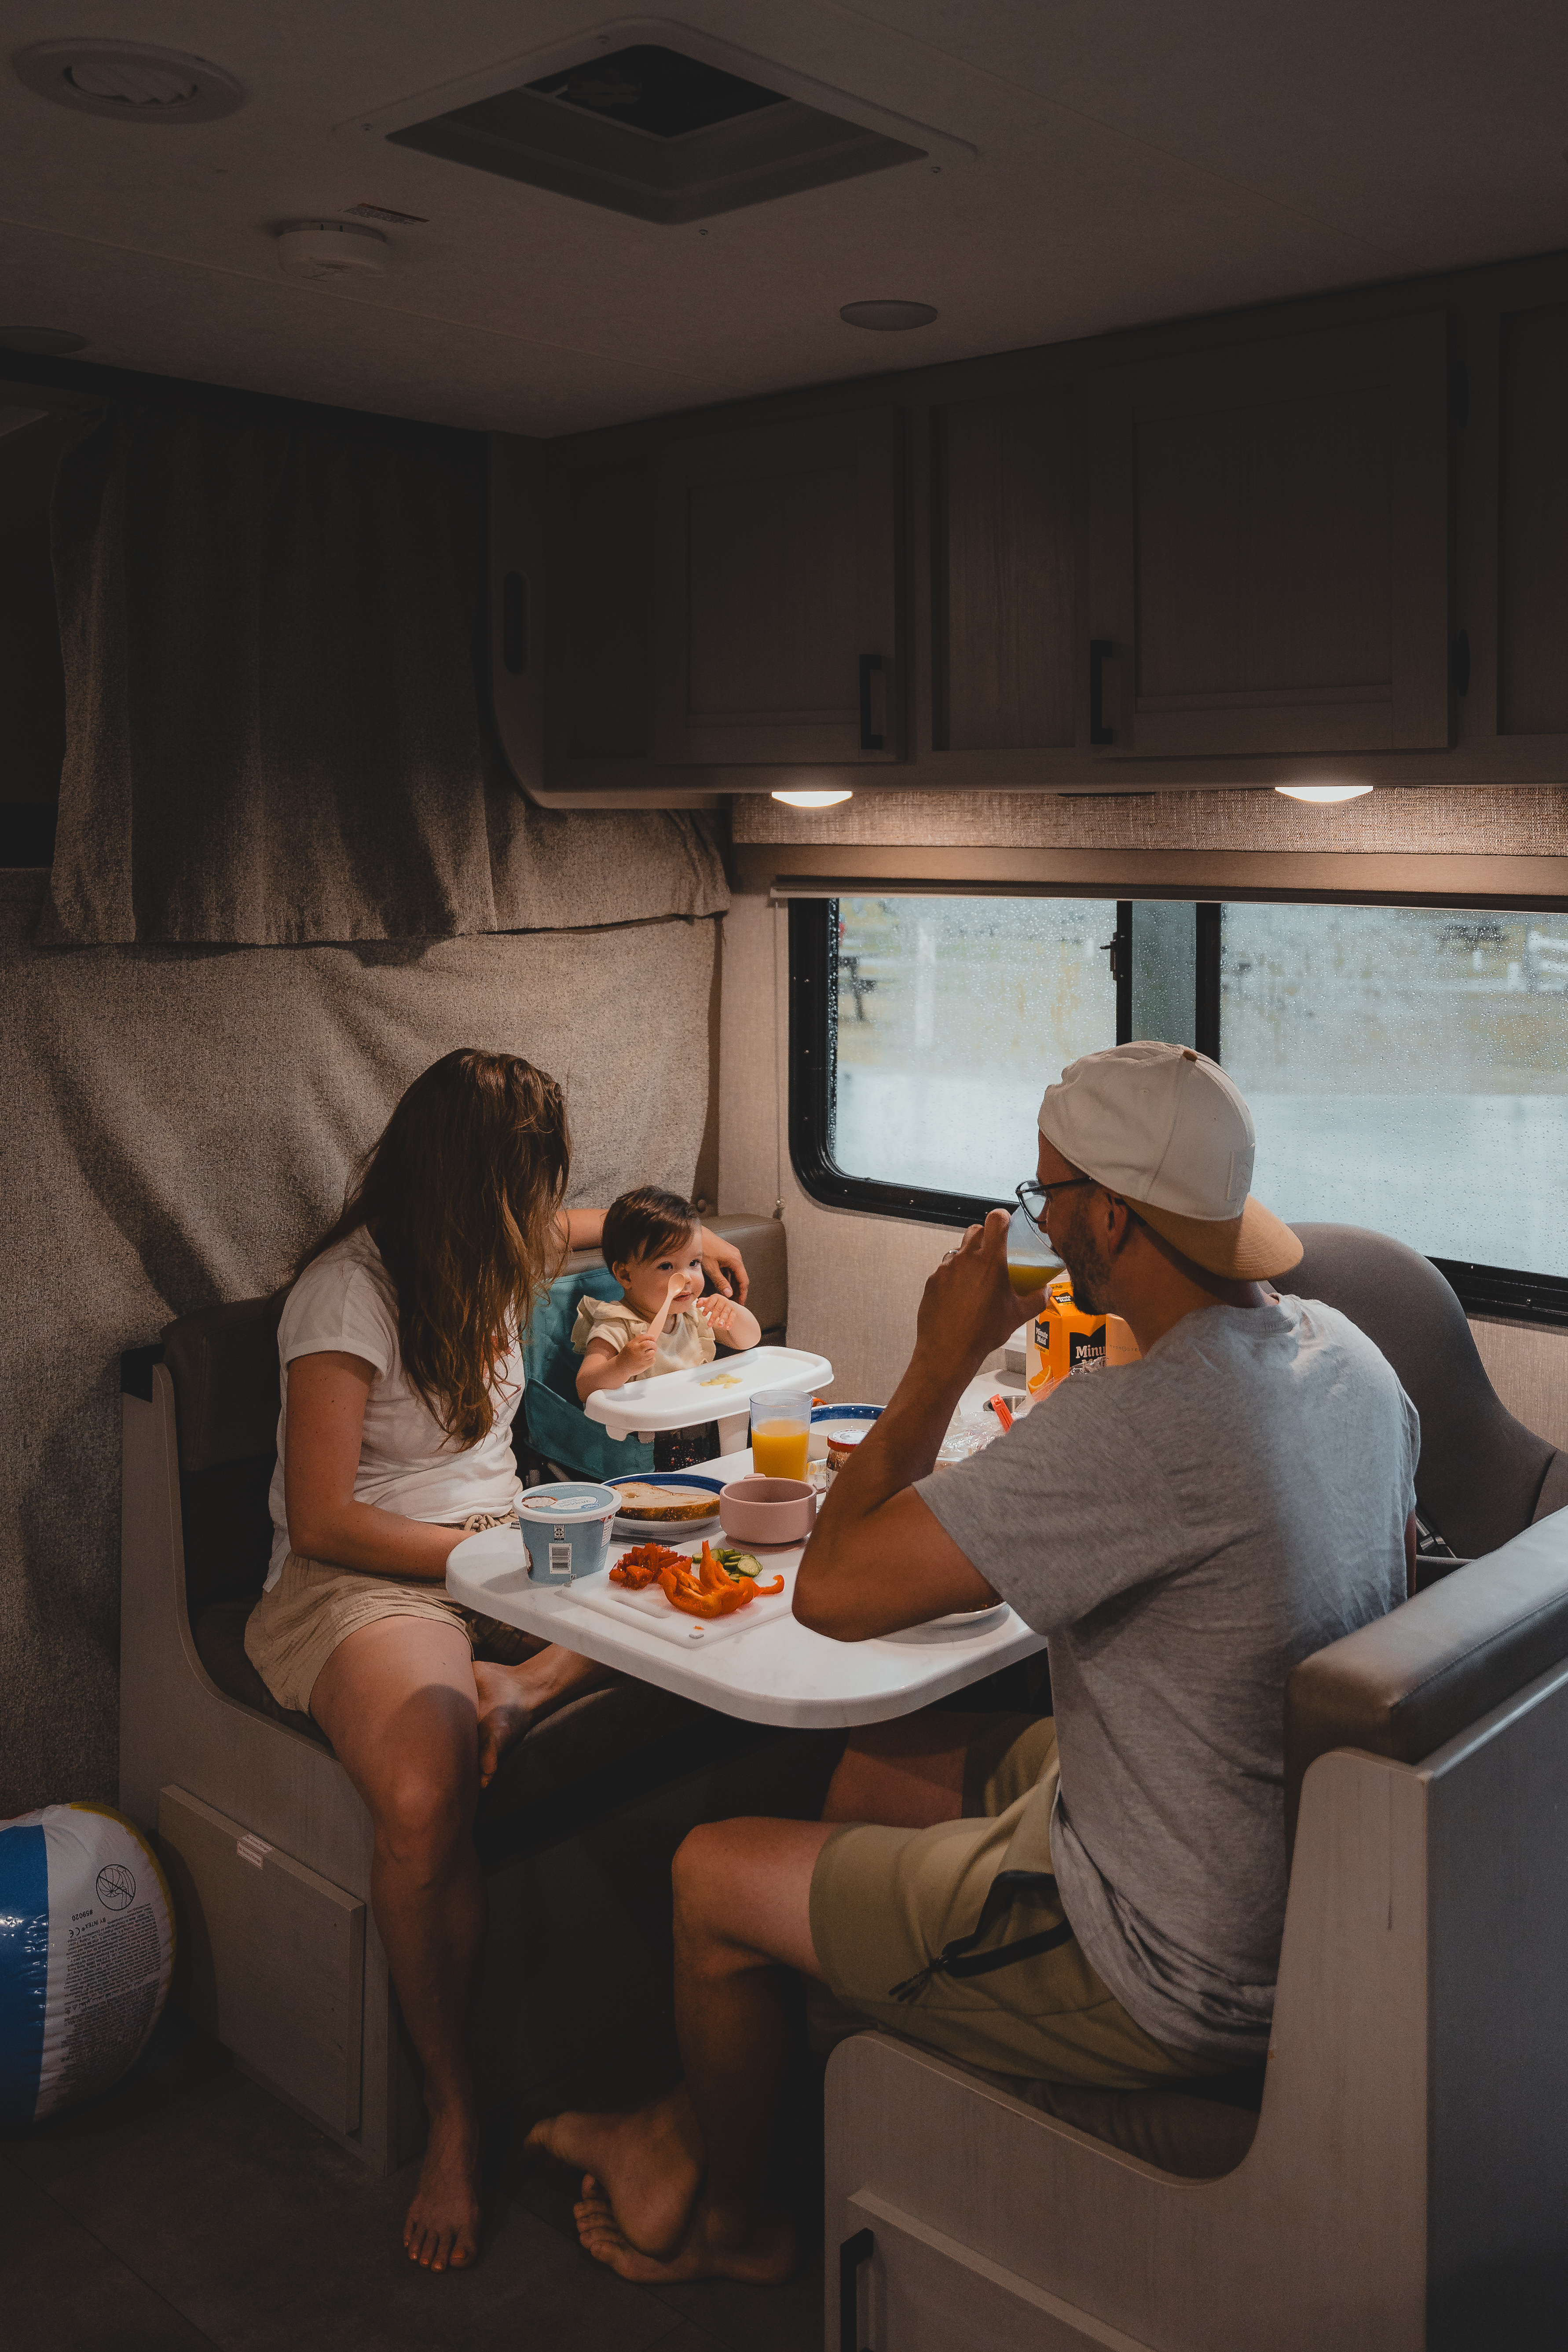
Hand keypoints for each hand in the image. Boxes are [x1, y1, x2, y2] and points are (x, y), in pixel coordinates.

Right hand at [617, 1332, 657, 1376]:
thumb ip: (639, 1341)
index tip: (653, 1338)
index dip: (650, 1336)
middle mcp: (636, 1350)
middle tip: (653, 1346)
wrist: (621, 1368)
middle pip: (650, 1344)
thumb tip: (651, 1339)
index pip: (643, 1336)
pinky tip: (646, 1360)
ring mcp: (640, 1358)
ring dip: (652, 1353)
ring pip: (652, 1352)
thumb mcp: (629, 1345)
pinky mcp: (644, 1365)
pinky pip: (653, 1360)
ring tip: (647, 1354)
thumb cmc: (626, 1356)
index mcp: (632, 1344)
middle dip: (653, 1344)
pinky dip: (651, 1360)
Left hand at [700, 1227, 748, 1304]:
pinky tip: (724, 1286)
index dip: (742, 1293)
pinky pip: (730, 1269)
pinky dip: (728, 1278)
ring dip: (733, 1285)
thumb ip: (721, 1282)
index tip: (741, 1303)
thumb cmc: (703, 1249)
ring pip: (735, 1274)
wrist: (697, 1235)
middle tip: (736, 1303)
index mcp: (736, 1260)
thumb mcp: (711, 1269)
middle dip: (738, 1291)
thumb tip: (729, 1294)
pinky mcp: (726, 1254)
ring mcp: (731, 1255)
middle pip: (740, 1278)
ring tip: (730, 1297)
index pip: (744, 1281)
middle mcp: (736, 1257)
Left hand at [701, 1293, 741, 1340]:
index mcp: (715, 1297)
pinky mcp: (733, 1311)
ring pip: (725, 1313)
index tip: (703, 1314)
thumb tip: (697, 1304)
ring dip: (722, 1319)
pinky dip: (730, 1322)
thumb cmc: (714, 1303)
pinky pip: (732, 1317)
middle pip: (718, 1309)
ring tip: (719, 1325)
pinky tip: (727, 1328)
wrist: (726, 1304)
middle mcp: (723, 1300)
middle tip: (709, 1325)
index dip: (707, 1308)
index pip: (711, 1302)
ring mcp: (729, 1305)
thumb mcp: (708, 1302)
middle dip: (713, 1317)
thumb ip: (702, 1302)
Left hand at [914, 1210, 1047, 1375]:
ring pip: (959, 1250)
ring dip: (969, 1257)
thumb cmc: (984, 1332)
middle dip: (986, 1236)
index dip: (1002, 1217)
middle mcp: (966, 1259)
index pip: (995, 1220)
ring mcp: (945, 1269)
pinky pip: (945, 1270)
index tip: (1006, 1224)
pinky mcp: (932, 1281)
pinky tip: (960, 1295)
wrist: (949, 1351)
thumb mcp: (1018, 1316)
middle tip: (995, 1253)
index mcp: (990, 1261)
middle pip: (975, 1230)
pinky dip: (954, 1276)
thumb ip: (1037, 1300)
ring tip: (977, 1279)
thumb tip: (1046, 1292)